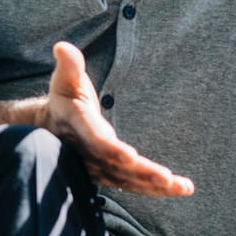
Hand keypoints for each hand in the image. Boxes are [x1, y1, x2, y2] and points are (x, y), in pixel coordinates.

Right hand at [42, 42, 193, 196]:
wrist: (51, 128)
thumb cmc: (64, 99)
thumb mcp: (64, 80)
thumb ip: (68, 65)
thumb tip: (63, 47)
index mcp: (81, 128)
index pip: (96, 141)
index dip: (111, 149)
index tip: (130, 156)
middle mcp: (91, 153)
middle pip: (118, 168)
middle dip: (143, 174)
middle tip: (168, 179)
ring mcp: (101, 167)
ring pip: (130, 181)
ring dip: (156, 187)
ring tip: (184, 188)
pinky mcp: (111, 174)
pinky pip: (134, 185)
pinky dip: (156, 189)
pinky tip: (179, 189)